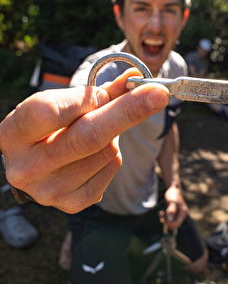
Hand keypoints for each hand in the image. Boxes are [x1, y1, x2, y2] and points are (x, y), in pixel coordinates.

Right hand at [0, 69, 169, 212]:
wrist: (33, 163)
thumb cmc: (46, 127)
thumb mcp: (61, 104)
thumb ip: (98, 92)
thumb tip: (137, 78)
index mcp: (13, 134)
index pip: (50, 112)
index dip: (85, 98)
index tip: (120, 85)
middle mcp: (26, 168)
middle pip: (87, 137)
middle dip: (128, 111)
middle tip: (158, 94)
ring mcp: (48, 191)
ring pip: (106, 152)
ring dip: (114, 135)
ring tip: (95, 132)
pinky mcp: (71, 204)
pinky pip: (111, 169)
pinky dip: (113, 155)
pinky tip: (95, 153)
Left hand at [160, 185, 188, 229]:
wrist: (173, 189)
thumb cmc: (173, 194)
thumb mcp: (172, 201)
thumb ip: (171, 210)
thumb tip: (170, 220)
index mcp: (183, 212)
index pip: (177, 224)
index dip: (169, 223)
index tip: (163, 219)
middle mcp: (181, 215)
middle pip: (173, 224)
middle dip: (166, 221)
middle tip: (160, 213)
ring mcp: (178, 214)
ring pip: (170, 222)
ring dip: (164, 219)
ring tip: (160, 212)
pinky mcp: (174, 213)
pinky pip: (169, 219)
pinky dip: (164, 217)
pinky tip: (161, 212)